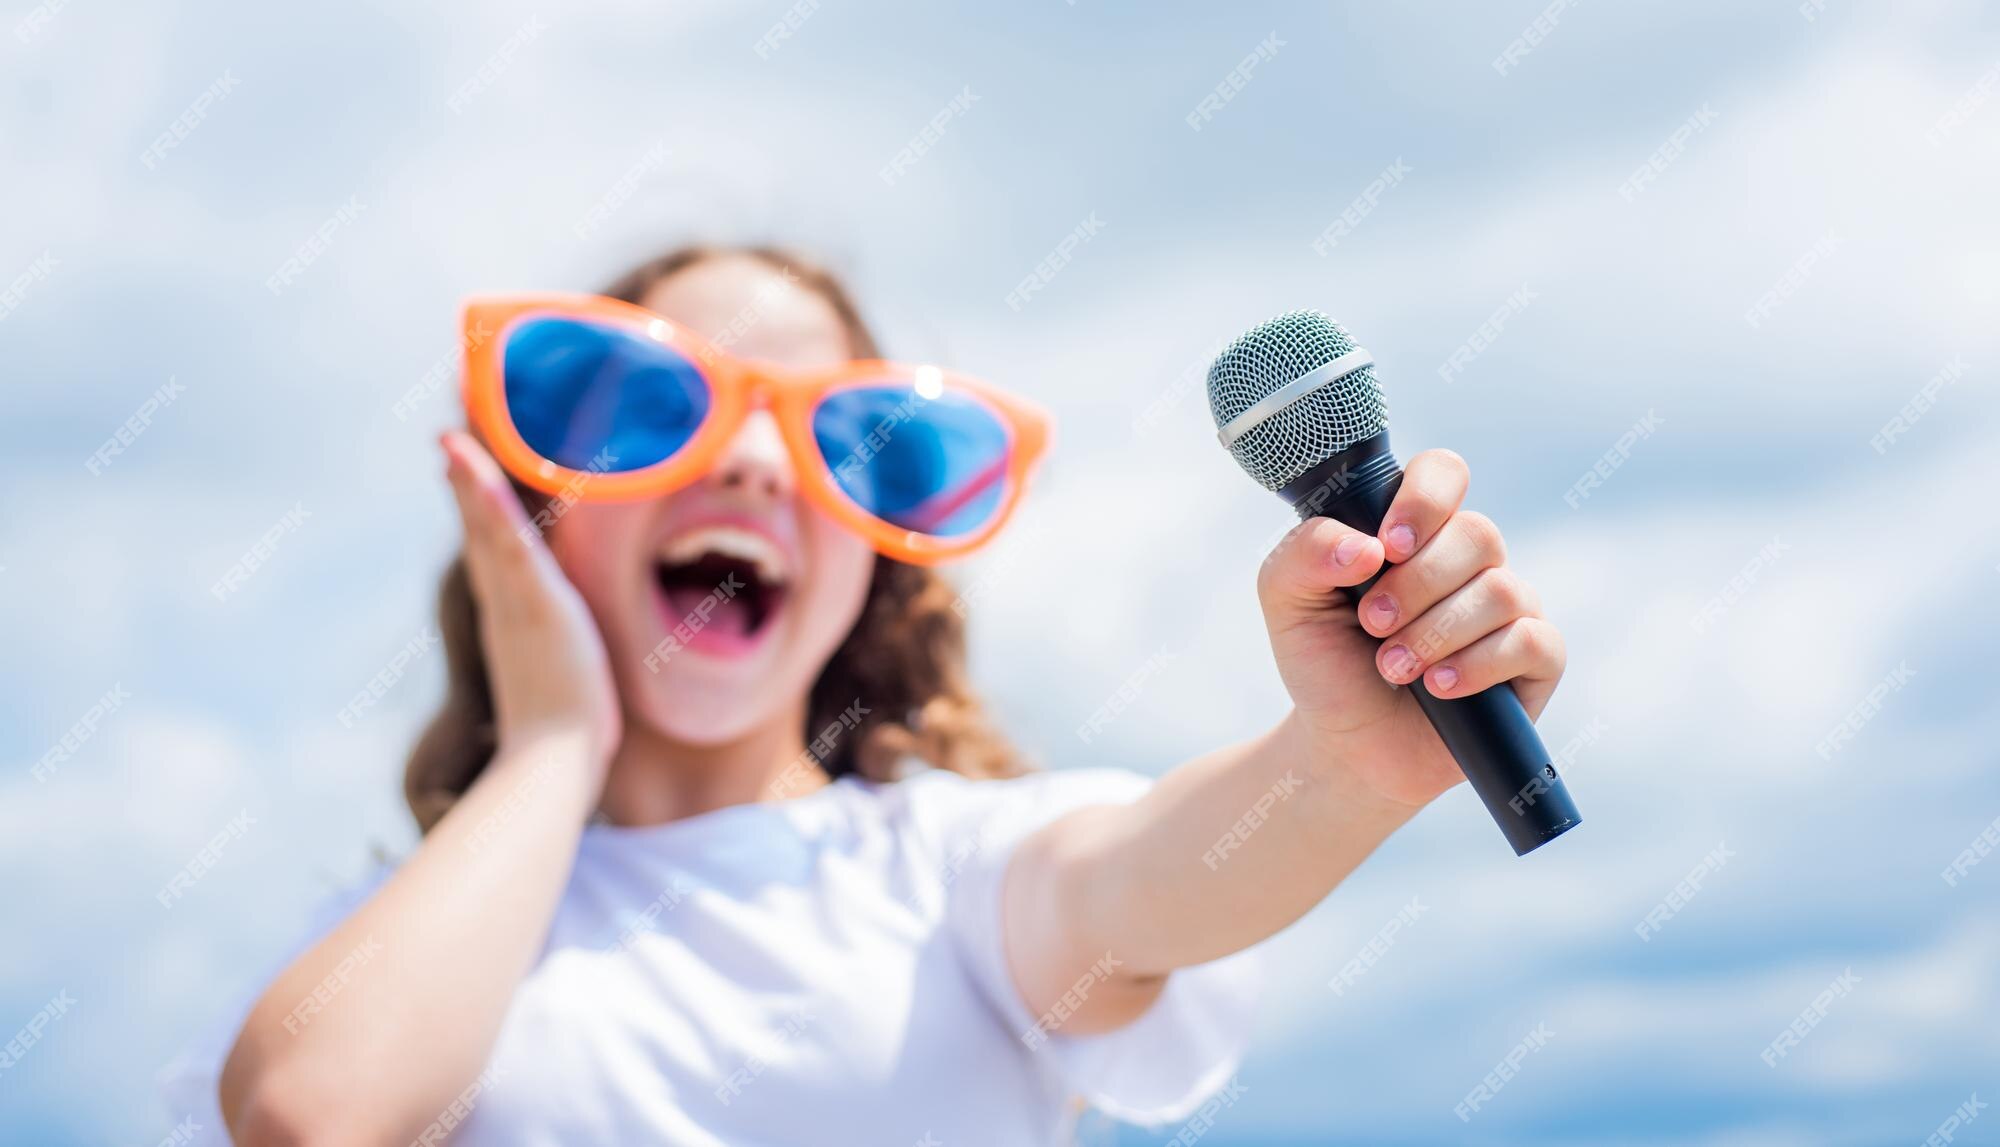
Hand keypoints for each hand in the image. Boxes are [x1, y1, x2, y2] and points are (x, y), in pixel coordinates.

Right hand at [441, 430, 621, 775]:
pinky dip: (491, 506)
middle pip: (478, 534)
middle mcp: (505, 608)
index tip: (464, 477)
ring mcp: (515, 604)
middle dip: (465, 485)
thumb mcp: (562, 692)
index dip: (479, 515)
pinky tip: (475, 473)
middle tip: (446, 440)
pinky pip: (510, 544)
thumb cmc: (560, 745)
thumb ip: (558, 674)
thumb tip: (566, 680)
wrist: (550, 769)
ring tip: (452, 441)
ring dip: (469, 481)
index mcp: (512, 622)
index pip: (492, 556)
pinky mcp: (534, 605)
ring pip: (487, 530)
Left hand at [1255, 449, 1564, 809]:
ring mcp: (1508, 609)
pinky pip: (1531, 641)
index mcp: (1415, 531)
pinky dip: (1478, 664)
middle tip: (1373, 625)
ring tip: (1393, 668)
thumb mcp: (1288, 604)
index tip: (1387, 546)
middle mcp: (1468, 561)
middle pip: (1477, 533)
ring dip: (1437, 633)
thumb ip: (1305, 554)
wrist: (1346, 747)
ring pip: (1501, 590)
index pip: (1444, 473)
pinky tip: (1439, 687)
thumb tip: (1368, 545)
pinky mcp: (1535, 661)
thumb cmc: (1326, 664)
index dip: (1425, 499)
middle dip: (1416, 586)